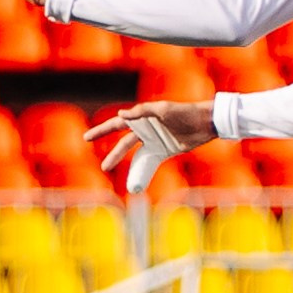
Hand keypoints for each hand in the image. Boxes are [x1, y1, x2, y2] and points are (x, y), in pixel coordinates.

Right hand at [86, 100, 218, 193]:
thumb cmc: (184, 111)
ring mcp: (156, 141)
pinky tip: (138, 182)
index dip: (102, 131)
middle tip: (104, 167)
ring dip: (130, 168)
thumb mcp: (163, 109)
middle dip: (114, 155)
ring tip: (127, 183)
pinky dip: (145, 171)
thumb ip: (142, 112)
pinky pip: (152, 162)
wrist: (205, 121)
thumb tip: (121, 114)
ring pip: (138, 157)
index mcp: (142, 118)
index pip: (117, 124)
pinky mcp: (166, 150)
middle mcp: (146, 130)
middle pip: (124, 144)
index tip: (87, 138)